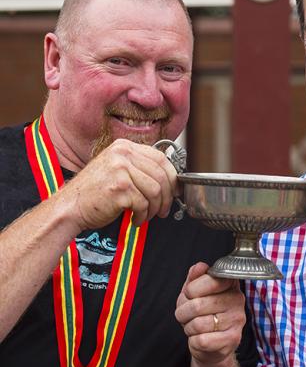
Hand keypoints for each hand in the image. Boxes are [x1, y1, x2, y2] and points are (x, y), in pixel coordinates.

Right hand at [61, 139, 177, 228]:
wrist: (69, 207)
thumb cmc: (94, 192)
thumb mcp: (117, 170)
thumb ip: (139, 168)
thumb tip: (170, 179)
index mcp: (124, 146)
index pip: (161, 158)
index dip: (172, 177)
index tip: (175, 190)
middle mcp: (122, 154)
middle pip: (161, 175)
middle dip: (167, 196)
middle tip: (164, 209)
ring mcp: (120, 170)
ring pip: (156, 191)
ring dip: (155, 208)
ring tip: (147, 216)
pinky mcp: (120, 188)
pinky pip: (144, 204)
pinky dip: (143, 216)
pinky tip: (135, 219)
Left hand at [175, 263, 246, 365]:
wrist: (211, 345)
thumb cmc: (202, 314)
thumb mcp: (194, 292)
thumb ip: (195, 277)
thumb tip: (200, 267)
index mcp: (230, 284)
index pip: (210, 281)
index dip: (191, 290)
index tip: (190, 295)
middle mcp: (237, 300)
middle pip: (198, 305)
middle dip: (184, 312)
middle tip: (186, 315)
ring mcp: (237, 320)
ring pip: (198, 324)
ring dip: (189, 327)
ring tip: (194, 327)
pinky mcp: (232, 339)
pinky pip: (201, 340)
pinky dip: (194, 341)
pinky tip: (200, 338)